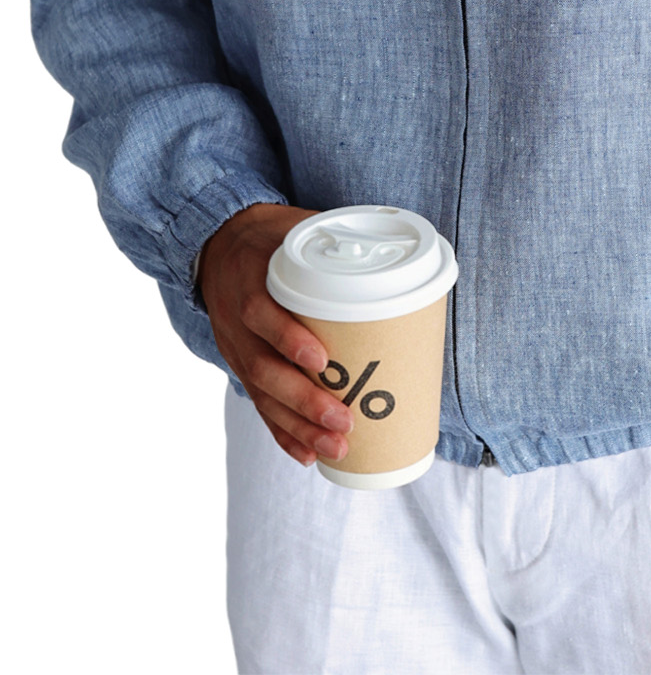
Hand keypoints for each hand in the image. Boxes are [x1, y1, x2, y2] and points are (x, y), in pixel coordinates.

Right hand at [197, 202, 354, 467]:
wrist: (218, 244)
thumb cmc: (272, 236)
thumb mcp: (296, 227)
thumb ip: (337, 244)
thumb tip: (400, 258)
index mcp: (251, 279)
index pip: (261, 313)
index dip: (288, 338)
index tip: (322, 359)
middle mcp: (238, 320)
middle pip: (264, 367)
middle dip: (304, 399)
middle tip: (344, 418)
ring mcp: (237, 347)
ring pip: (263, 395)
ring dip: (299, 426)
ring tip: (335, 447)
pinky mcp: (240, 366)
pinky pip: (259, 404)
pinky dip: (281, 433)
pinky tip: (306, 455)